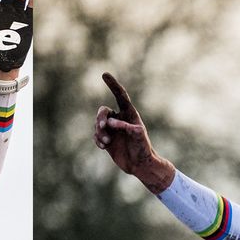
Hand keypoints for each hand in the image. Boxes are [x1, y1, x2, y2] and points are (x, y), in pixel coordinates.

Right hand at [95, 72, 174, 192]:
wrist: (140, 165)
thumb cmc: (143, 149)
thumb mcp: (139, 137)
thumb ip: (127, 127)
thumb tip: (112, 122)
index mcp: (130, 114)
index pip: (120, 96)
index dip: (112, 85)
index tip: (104, 74)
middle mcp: (120, 119)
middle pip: (103, 111)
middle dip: (100, 118)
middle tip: (102, 127)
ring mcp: (112, 130)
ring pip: (98, 125)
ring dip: (99, 132)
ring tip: (107, 142)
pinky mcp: (107, 140)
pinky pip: (96, 135)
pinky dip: (97, 139)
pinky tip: (103, 147)